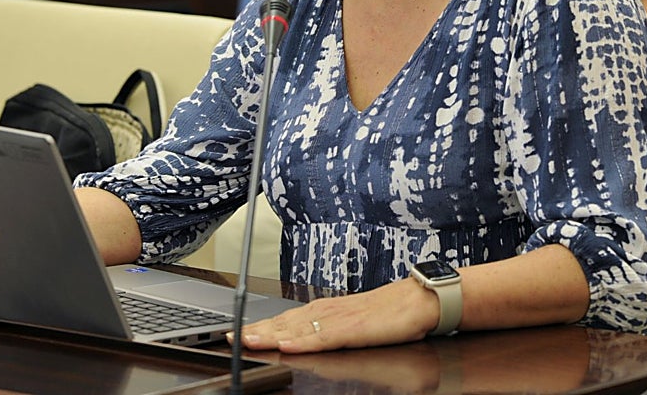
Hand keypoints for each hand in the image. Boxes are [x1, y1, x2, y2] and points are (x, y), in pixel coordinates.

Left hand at [233, 278, 439, 353]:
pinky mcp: (352, 330)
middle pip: (283, 323)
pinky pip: (322, 338)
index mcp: (324, 311)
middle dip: (255, 330)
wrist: (417, 301)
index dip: (259, 326)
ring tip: (247, 340)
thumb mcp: (352, 322)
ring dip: (269, 335)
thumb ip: (329, 331)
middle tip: (230, 336)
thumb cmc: (388, 314)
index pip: (284, 320)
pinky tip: (286, 346)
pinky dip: (301, 342)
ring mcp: (337, 320)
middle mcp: (326, 312)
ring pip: (296, 329)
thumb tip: (307, 339)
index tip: (237, 332)